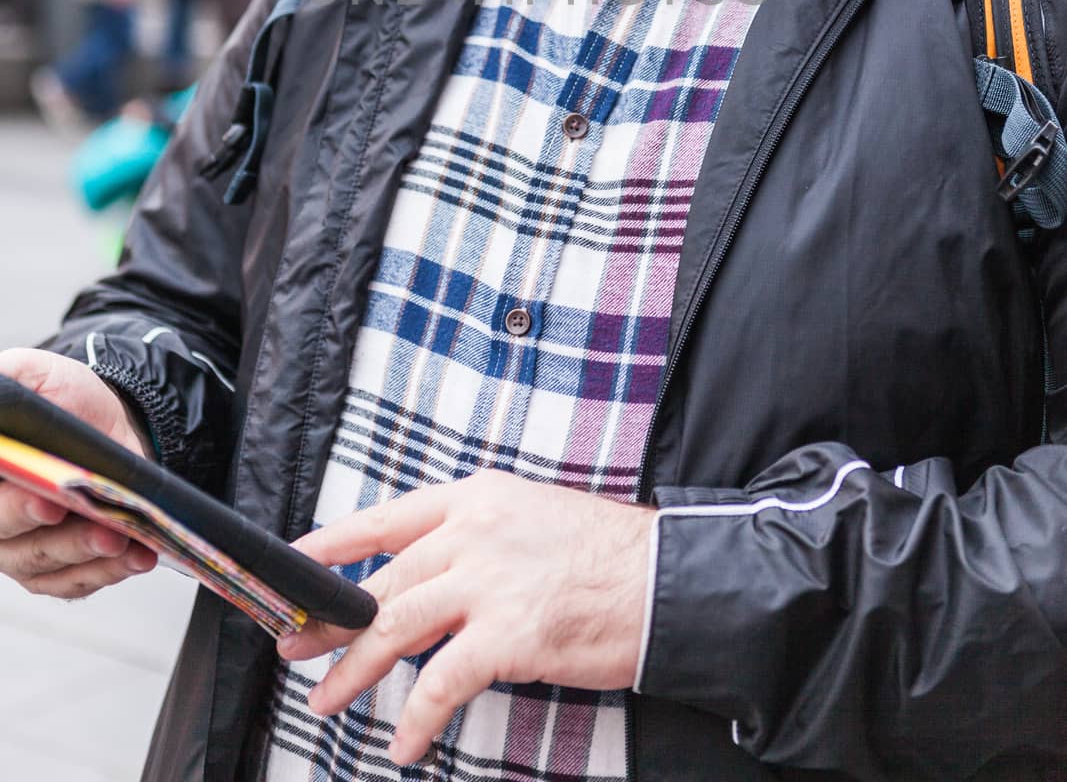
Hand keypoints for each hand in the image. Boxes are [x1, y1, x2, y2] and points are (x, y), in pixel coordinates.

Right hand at [0, 348, 156, 597]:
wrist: (109, 423)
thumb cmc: (62, 399)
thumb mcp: (29, 373)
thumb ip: (7, 380)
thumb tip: (0, 396)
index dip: (9, 503)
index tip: (38, 495)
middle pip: (5, 534)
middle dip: (39, 526)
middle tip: (66, 511)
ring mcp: (22, 551)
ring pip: (43, 564)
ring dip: (82, 553)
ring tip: (116, 537)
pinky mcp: (59, 570)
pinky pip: (78, 581)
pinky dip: (109, 571)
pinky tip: (136, 555)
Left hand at [278, 469, 653, 766]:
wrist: (665, 578)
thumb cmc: (606, 554)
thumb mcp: (530, 519)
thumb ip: (474, 542)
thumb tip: (425, 581)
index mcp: (478, 498)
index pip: (388, 517)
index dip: (336, 542)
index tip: (296, 561)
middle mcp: (475, 533)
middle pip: (384, 579)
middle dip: (332, 618)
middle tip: (295, 643)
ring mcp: (489, 583)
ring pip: (396, 626)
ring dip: (354, 668)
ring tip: (326, 698)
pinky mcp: (509, 636)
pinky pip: (442, 683)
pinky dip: (417, 718)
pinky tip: (405, 743)